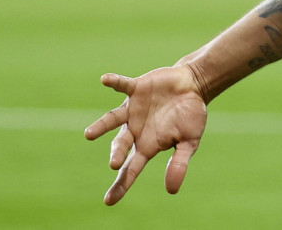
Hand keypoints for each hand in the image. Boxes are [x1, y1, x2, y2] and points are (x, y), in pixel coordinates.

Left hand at [83, 66, 208, 204]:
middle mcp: (135, 129)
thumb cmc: (190, 116)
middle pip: (121, 144)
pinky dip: (115, 82)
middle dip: (117, 153)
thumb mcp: (189, 142)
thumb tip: (171, 191)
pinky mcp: (136, 89)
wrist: (192, 85)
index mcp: (147, 145)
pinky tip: (105, 80)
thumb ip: (179, 163)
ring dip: (102, 126)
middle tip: (115, 163)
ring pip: (113, 119)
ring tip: (89, 135)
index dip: (121, 184)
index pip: (131, 169)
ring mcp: (133, 109)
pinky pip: (123, 86)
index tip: (109, 201)